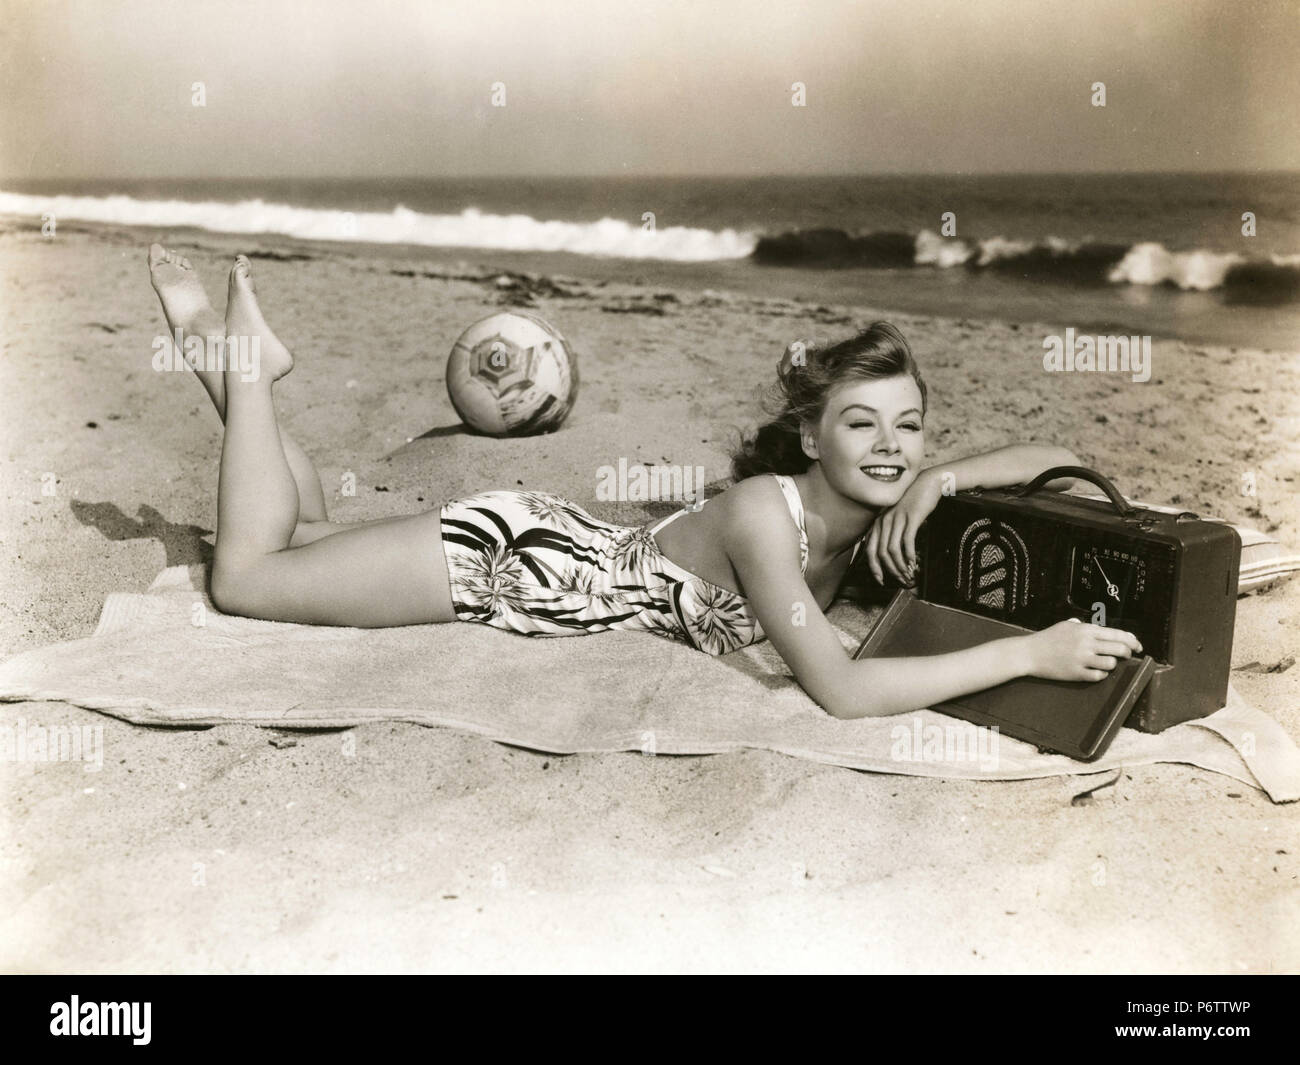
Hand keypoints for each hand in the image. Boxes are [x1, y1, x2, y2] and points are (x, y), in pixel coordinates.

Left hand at [863, 470, 942, 585]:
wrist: (927, 483)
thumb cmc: (913, 502)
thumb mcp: (897, 517)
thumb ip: (892, 532)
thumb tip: (893, 555)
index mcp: (878, 523)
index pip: (870, 550)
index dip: (874, 568)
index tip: (881, 580)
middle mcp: (884, 521)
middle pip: (881, 553)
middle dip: (890, 571)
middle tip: (900, 580)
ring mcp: (896, 519)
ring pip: (892, 550)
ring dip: (900, 566)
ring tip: (909, 574)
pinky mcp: (910, 518)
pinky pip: (906, 541)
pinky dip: (909, 555)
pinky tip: (914, 563)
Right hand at [1020, 619, 1142, 681]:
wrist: (1029, 653)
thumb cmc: (1047, 638)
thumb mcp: (1065, 625)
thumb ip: (1082, 625)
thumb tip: (1094, 627)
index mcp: (1086, 630)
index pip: (1118, 634)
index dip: (1132, 640)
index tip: (1137, 645)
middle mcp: (1086, 643)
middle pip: (1119, 649)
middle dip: (1127, 653)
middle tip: (1127, 655)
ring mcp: (1082, 659)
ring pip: (1111, 664)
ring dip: (1112, 664)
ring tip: (1106, 663)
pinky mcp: (1077, 673)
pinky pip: (1099, 676)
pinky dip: (1101, 674)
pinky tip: (1095, 671)